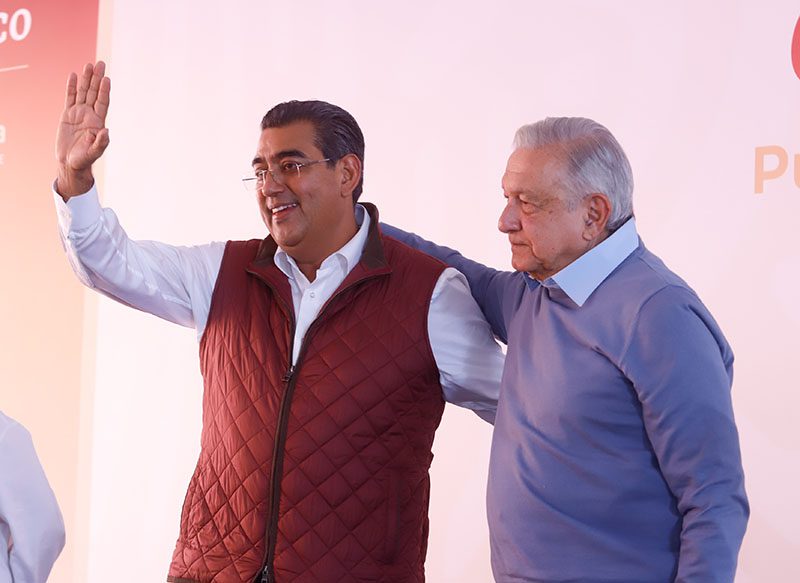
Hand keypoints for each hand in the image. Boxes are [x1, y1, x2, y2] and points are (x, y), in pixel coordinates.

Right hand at [56, 61, 110, 197]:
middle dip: (97, 79)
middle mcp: (90, 115)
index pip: (103, 103)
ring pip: (83, 93)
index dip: (104, 91)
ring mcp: (79, 114)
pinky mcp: (68, 115)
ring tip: (88, 65)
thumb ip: (101, 143)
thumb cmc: (84, 160)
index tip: (106, 79)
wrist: (71, 163)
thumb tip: (106, 132)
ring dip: (86, 79)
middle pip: (94, 93)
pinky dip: (72, 87)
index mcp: (98, 122)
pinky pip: (70, 98)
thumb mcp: (94, 153)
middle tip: (100, 64)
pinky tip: (73, 75)